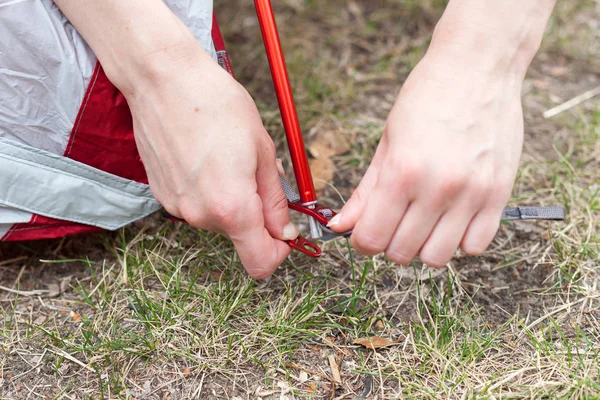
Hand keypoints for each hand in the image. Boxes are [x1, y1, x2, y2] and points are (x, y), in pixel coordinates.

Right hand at [124, 45, 297, 277]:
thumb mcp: (263, 150)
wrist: (163, 79)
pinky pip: (196, 204)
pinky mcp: (162, 195)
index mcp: (231, 208)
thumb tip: (284, 230)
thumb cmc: (217, 104)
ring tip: (226, 158)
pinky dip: (208, 190)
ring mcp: (177, 207)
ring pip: (218, 219)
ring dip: (231, 198)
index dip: (279, 252)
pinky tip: (204, 157)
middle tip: (255, 170)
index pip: (261, 263)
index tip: (285, 231)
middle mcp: (200, 216)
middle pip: (240, 235)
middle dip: (255, 212)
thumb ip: (276, 199)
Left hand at [329, 53, 523, 266]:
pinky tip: (451, 218)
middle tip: (392, 223)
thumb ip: (365, 190)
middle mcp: (438, 188)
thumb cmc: (426, 98)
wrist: (477, 67)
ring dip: (422, 247)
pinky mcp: (499, 194)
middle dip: (388, 244)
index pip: (371, 238)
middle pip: (401, 253)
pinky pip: (476, 246)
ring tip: (422, 222)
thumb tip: (340, 225)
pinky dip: (458, 241)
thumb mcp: (386, 141)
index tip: (364, 233)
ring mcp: (472, 194)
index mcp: (402, 172)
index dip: (361, 241)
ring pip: (437, 258)